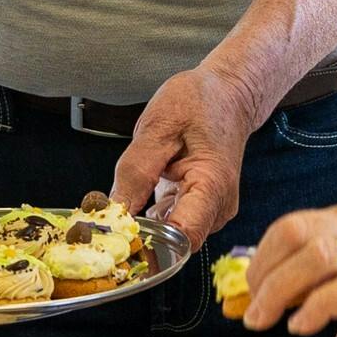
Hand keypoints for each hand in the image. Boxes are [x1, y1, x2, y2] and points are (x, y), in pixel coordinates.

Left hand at [111, 65, 257, 243]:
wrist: (229, 93)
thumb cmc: (200, 102)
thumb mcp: (158, 126)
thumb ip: (135, 171)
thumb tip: (114, 210)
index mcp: (212, 187)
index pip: (181, 239)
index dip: (145, 242)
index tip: (116, 233)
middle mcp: (218, 208)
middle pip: (174, 243)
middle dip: (139, 234)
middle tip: (108, 215)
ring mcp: (213, 211)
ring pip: (171, 236)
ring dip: (144, 225)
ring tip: (126, 196)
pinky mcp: (203, 208)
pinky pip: (174, 224)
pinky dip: (153, 216)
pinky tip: (140, 195)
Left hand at [240, 202, 336, 336]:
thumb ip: (321, 275)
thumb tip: (269, 293)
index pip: (290, 225)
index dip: (260, 260)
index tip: (247, 293)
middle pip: (294, 232)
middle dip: (262, 273)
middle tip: (252, 310)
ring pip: (315, 254)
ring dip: (280, 290)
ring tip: (267, 322)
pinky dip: (316, 307)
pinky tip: (302, 328)